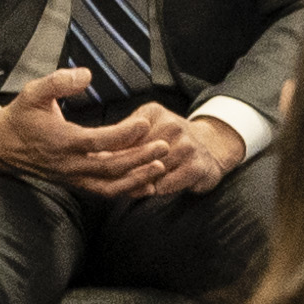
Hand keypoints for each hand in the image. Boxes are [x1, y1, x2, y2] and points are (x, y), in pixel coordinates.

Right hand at [0, 73, 149, 186]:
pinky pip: (106, 191)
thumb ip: (58, 82)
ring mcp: (74, 177)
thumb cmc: (21, 116)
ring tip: (161, 166)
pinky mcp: (78, 183)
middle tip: (164, 146)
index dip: (123, 134)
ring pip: (110, 185)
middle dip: (139, 157)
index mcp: (61, 141)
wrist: (2, 146)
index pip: (98, 141)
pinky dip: (127, 189)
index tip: (144, 122)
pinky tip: (148, 182)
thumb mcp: (33, 92)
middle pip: (110, 166)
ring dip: (137, 178)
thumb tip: (86, 75)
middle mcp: (70, 164)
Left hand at [107, 106, 248, 202]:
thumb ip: (121, 137)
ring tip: (135, 185)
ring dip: (139, 183)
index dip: (109, 154)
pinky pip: (167, 185)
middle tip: (113, 181)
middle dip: (123, 171)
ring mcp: (187, 146)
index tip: (98, 165)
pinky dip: (157, 190)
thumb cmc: (168, 139)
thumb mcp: (145, 127)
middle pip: (135, 157)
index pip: (123, 137)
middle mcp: (173, 125)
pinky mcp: (197, 167)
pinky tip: (155, 188)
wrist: (210, 147)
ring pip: (150, 173)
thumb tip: (93, 153)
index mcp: (153, 114)